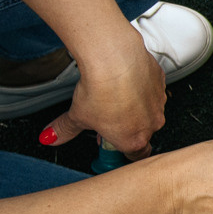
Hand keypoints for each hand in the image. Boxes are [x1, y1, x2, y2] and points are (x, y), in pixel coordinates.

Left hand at [45, 21, 165, 156]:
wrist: (115, 58)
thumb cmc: (101, 90)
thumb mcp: (76, 116)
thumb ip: (65, 130)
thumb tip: (52, 137)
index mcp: (133, 140)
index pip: (134, 155)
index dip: (120, 149)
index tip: (108, 141)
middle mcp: (151, 123)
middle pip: (140, 131)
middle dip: (124, 126)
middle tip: (104, 115)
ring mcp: (158, 101)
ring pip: (147, 109)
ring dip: (133, 105)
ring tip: (111, 94)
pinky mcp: (160, 80)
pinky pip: (150, 88)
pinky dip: (138, 86)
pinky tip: (122, 79)